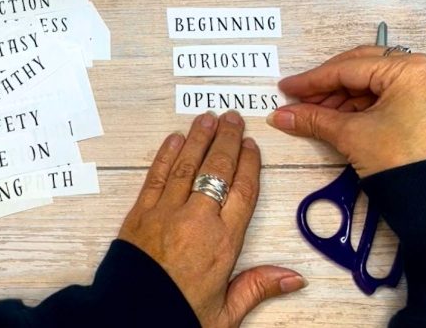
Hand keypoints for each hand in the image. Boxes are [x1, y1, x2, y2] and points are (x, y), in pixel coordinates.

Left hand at [119, 112, 305, 327]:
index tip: (252, 145)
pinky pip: (156, 176)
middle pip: (216, 170)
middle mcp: (196, 220)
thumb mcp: (226, 313)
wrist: (131, 318)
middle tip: (232, 119)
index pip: (242, 191)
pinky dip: (166, 155)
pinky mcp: (140, 213)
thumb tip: (295, 278)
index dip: (249, 164)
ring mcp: (165, 212)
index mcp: (223, 242)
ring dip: (198, 139)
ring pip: (186, 165)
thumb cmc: (178, 315)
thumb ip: (257, 287)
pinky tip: (174, 139)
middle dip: (226, 141)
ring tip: (207, 118)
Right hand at [267, 46, 425, 176]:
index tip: (288, 89)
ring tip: (316, 115)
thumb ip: (313, 119)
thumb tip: (283, 116)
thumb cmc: (409, 164)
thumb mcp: (352, 135)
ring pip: (373, 83)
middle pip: (361, 69)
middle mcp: (424, 71)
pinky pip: (387, 96)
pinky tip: (339, 118)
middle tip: (300, 100)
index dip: (311, 80)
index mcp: (409, 69)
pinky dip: (361, 105)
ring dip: (342, 98)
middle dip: (327, 87)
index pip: (347, 68)